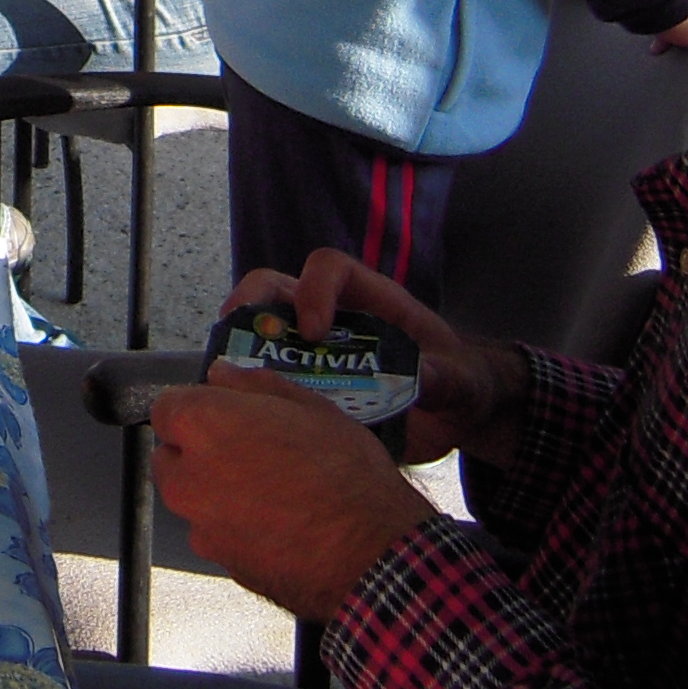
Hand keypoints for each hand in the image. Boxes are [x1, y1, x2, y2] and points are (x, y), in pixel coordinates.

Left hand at [152, 374, 435, 621]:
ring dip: (218, 493)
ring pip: (195, 500)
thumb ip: (254, 385)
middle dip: (200, 452)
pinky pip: (218, 535)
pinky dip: (237, 528)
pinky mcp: (221, 563)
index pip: (167, 407)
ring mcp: (201, 528)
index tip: (225, 413)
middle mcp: (187, 479)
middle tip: (252, 451)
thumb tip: (222, 375)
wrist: (371, 553)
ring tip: (274, 492)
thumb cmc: (345, 475)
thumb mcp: (310, 407)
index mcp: (202, 427)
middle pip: (171, 457)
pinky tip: (279, 524)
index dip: (198, 407)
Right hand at [222, 248, 522, 469]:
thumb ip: (447, 378)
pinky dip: (253, 393)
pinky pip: (271, 382)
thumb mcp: (462, 381)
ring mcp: (317, 353)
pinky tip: (246, 417)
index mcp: (372, 301)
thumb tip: (425, 379)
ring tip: (225, 383)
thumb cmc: (460, 383)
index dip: (313, 290)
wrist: (456, 420)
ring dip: (240, 352)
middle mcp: (335, 319)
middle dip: (251, 306)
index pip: (330, 268)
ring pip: (264, 335)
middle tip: (234, 345)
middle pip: (277, 290)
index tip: (313, 332)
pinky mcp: (309, 388)